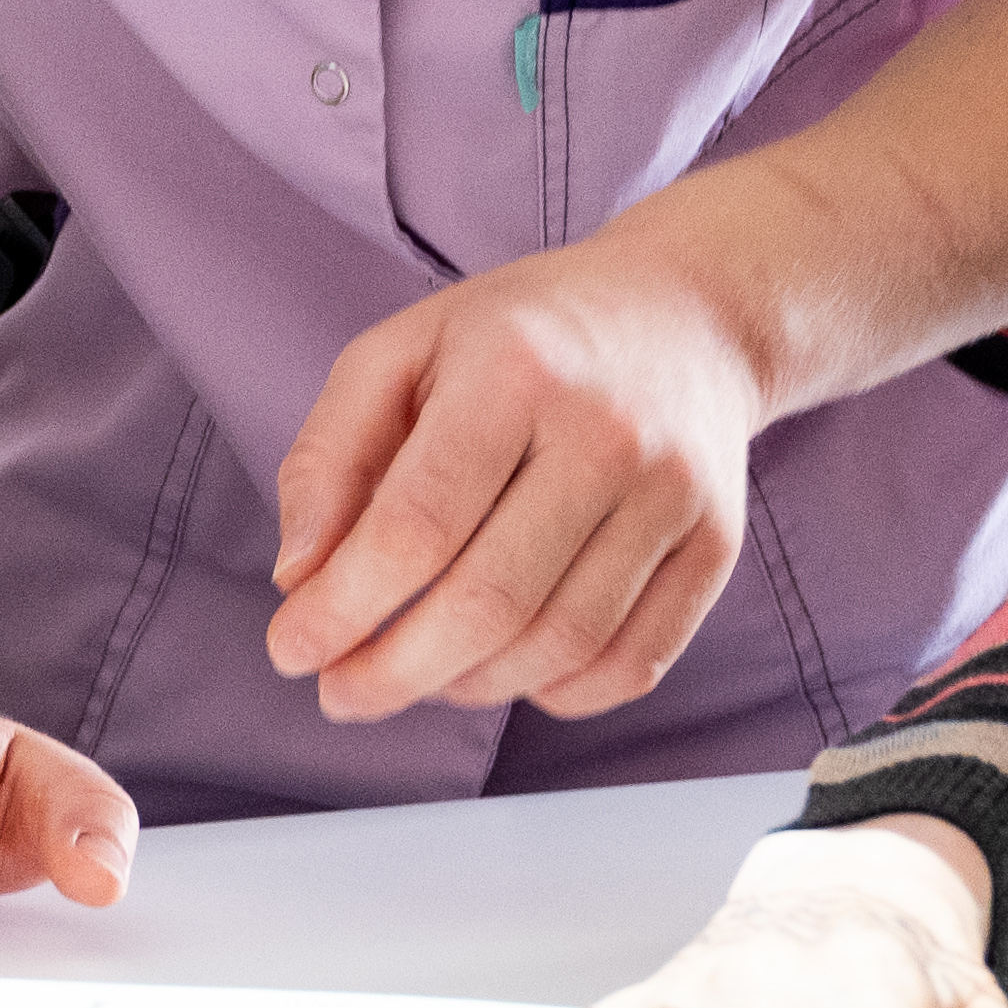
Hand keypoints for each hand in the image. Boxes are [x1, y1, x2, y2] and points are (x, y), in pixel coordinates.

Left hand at [261, 227, 776, 723]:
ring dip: (467, 688)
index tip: (291, 650)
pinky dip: (554, 693)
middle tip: (339, 692)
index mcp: (514, 369)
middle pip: (488, 601)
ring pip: (558, 647)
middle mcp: (607, 432)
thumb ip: (330, 455)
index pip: (416, 525)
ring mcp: (673, 494)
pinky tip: (504, 669)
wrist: (687, 313)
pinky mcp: (716, 545)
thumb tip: (298, 578)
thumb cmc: (522, 338)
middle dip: (393, 672)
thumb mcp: (402, 351)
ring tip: (416, 675)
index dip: (341, 608)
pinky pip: (629, 665)